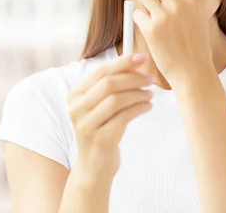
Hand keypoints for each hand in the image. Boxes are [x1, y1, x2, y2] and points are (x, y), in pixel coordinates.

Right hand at [67, 53, 153, 179]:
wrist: (94, 166)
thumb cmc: (101, 130)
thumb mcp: (100, 106)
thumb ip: (111, 85)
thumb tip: (137, 63)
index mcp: (75, 95)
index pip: (101, 72)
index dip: (123, 62)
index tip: (142, 58)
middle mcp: (76, 109)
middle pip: (109, 84)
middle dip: (133, 78)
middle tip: (150, 78)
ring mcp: (86, 125)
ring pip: (117, 100)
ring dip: (138, 94)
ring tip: (150, 94)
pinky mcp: (100, 139)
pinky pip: (124, 117)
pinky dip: (139, 108)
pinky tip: (148, 106)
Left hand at [133, 0, 213, 85]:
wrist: (193, 71)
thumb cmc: (196, 42)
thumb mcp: (198, 14)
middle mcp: (178, 4)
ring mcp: (164, 17)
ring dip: (143, 0)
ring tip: (150, 11)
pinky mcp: (151, 30)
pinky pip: (137, 12)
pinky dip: (140, 19)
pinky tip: (149, 27)